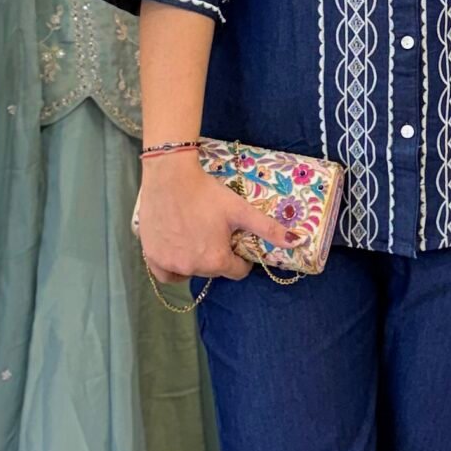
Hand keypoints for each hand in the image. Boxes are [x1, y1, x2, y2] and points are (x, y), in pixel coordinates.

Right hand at [137, 153, 302, 284]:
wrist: (170, 176)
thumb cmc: (207, 192)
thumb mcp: (240, 209)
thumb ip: (268, 228)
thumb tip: (297, 240)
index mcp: (216, 260)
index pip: (236, 271)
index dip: (239, 257)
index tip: (234, 241)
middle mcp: (193, 268)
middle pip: (212, 270)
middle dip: (216, 256)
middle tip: (213, 233)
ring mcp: (170, 264)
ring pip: (189, 273)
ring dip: (195, 263)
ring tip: (196, 241)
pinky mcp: (152, 256)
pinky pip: (166, 274)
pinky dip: (172, 269)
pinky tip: (177, 252)